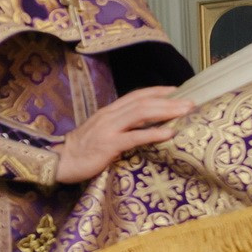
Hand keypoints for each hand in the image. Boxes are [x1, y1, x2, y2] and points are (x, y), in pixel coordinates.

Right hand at [56, 88, 193, 183]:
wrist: (60, 161)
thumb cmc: (82, 149)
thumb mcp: (101, 132)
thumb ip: (119, 126)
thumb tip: (142, 127)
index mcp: (108, 112)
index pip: (136, 95)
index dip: (157, 91)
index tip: (177, 90)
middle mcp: (109, 115)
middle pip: (143, 102)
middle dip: (169, 101)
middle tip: (191, 102)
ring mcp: (108, 129)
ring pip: (141, 113)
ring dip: (166, 111)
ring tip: (185, 112)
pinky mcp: (108, 145)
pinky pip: (134, 137)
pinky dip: (153, 133)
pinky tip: (168, 133)